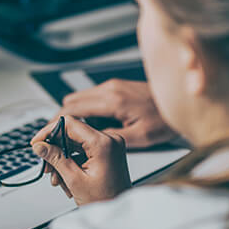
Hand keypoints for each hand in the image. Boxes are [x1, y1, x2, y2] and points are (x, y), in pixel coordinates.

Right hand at [31, 116, 130, 205]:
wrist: (119, 214)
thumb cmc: (106, 201)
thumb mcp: (74, 180)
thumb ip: (55, 158)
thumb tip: (40, 145)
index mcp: (103, 143)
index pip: (70, 123)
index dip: (49, 131)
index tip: (37, 143)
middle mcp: (109, 140)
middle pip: (72, 133)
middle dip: (55, 150)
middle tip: (45, 165)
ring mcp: (110, 146)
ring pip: (75, 143)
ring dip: (62, 159)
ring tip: (57, 178)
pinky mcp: (108, 153)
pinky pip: (83, 151)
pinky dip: (72, 162)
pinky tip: (66, 179)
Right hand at [60, 79, 175, 149]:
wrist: (181, 101)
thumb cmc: (164, 120)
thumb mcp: (139, 137)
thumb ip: (111, 138)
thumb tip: (89, 142)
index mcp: (112, 101)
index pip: (72, 109)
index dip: (56, 123)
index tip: (47, 135)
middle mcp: (110, 89)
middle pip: (71, 101)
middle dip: (60, 119)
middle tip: (56, 137)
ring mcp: (112, 86)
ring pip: (79, 97)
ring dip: (72, 114)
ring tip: (71, 134)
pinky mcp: (116, 87)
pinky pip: (91, 96)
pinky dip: (84, 109)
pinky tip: (90, 125)